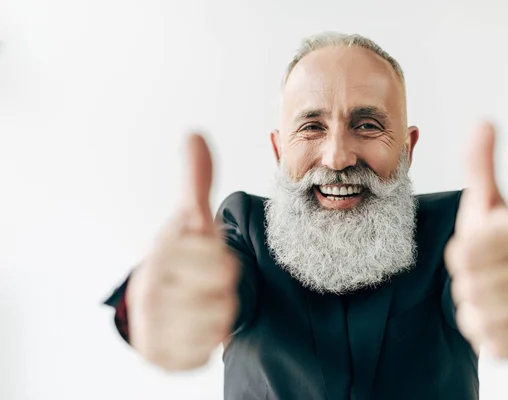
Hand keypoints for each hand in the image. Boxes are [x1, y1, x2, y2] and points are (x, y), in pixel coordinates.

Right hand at [127, 134, 238, 370]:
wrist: (154, 303)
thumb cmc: (179, 257)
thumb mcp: (190, 218)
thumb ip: (197, 182)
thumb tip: (194, 134)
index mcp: (161, 256)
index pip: (224, 264)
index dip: (223, 261)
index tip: (203, 257)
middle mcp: (150, 293)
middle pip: (225, 295)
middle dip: (222, 288)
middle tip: (203, 282)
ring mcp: (152, 328)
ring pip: (220, 324)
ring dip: (217, 313)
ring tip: (198, 302)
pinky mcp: (160, 357)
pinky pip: (206, 352)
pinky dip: (207, 340)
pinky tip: (193, 327)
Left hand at [445, 123, 507, 358]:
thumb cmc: (501, 243)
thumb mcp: (487, 203)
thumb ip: (480, 166)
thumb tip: (482, 123)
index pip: (465, 251)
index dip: (460, 253)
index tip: (473, 248)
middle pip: (468, 286)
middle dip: (465, 282)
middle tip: (480, 274)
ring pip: (477, 316)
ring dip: (472, 306)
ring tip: (488, 293)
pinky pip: (491, 343)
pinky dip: (484, 332)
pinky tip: (496, 316)